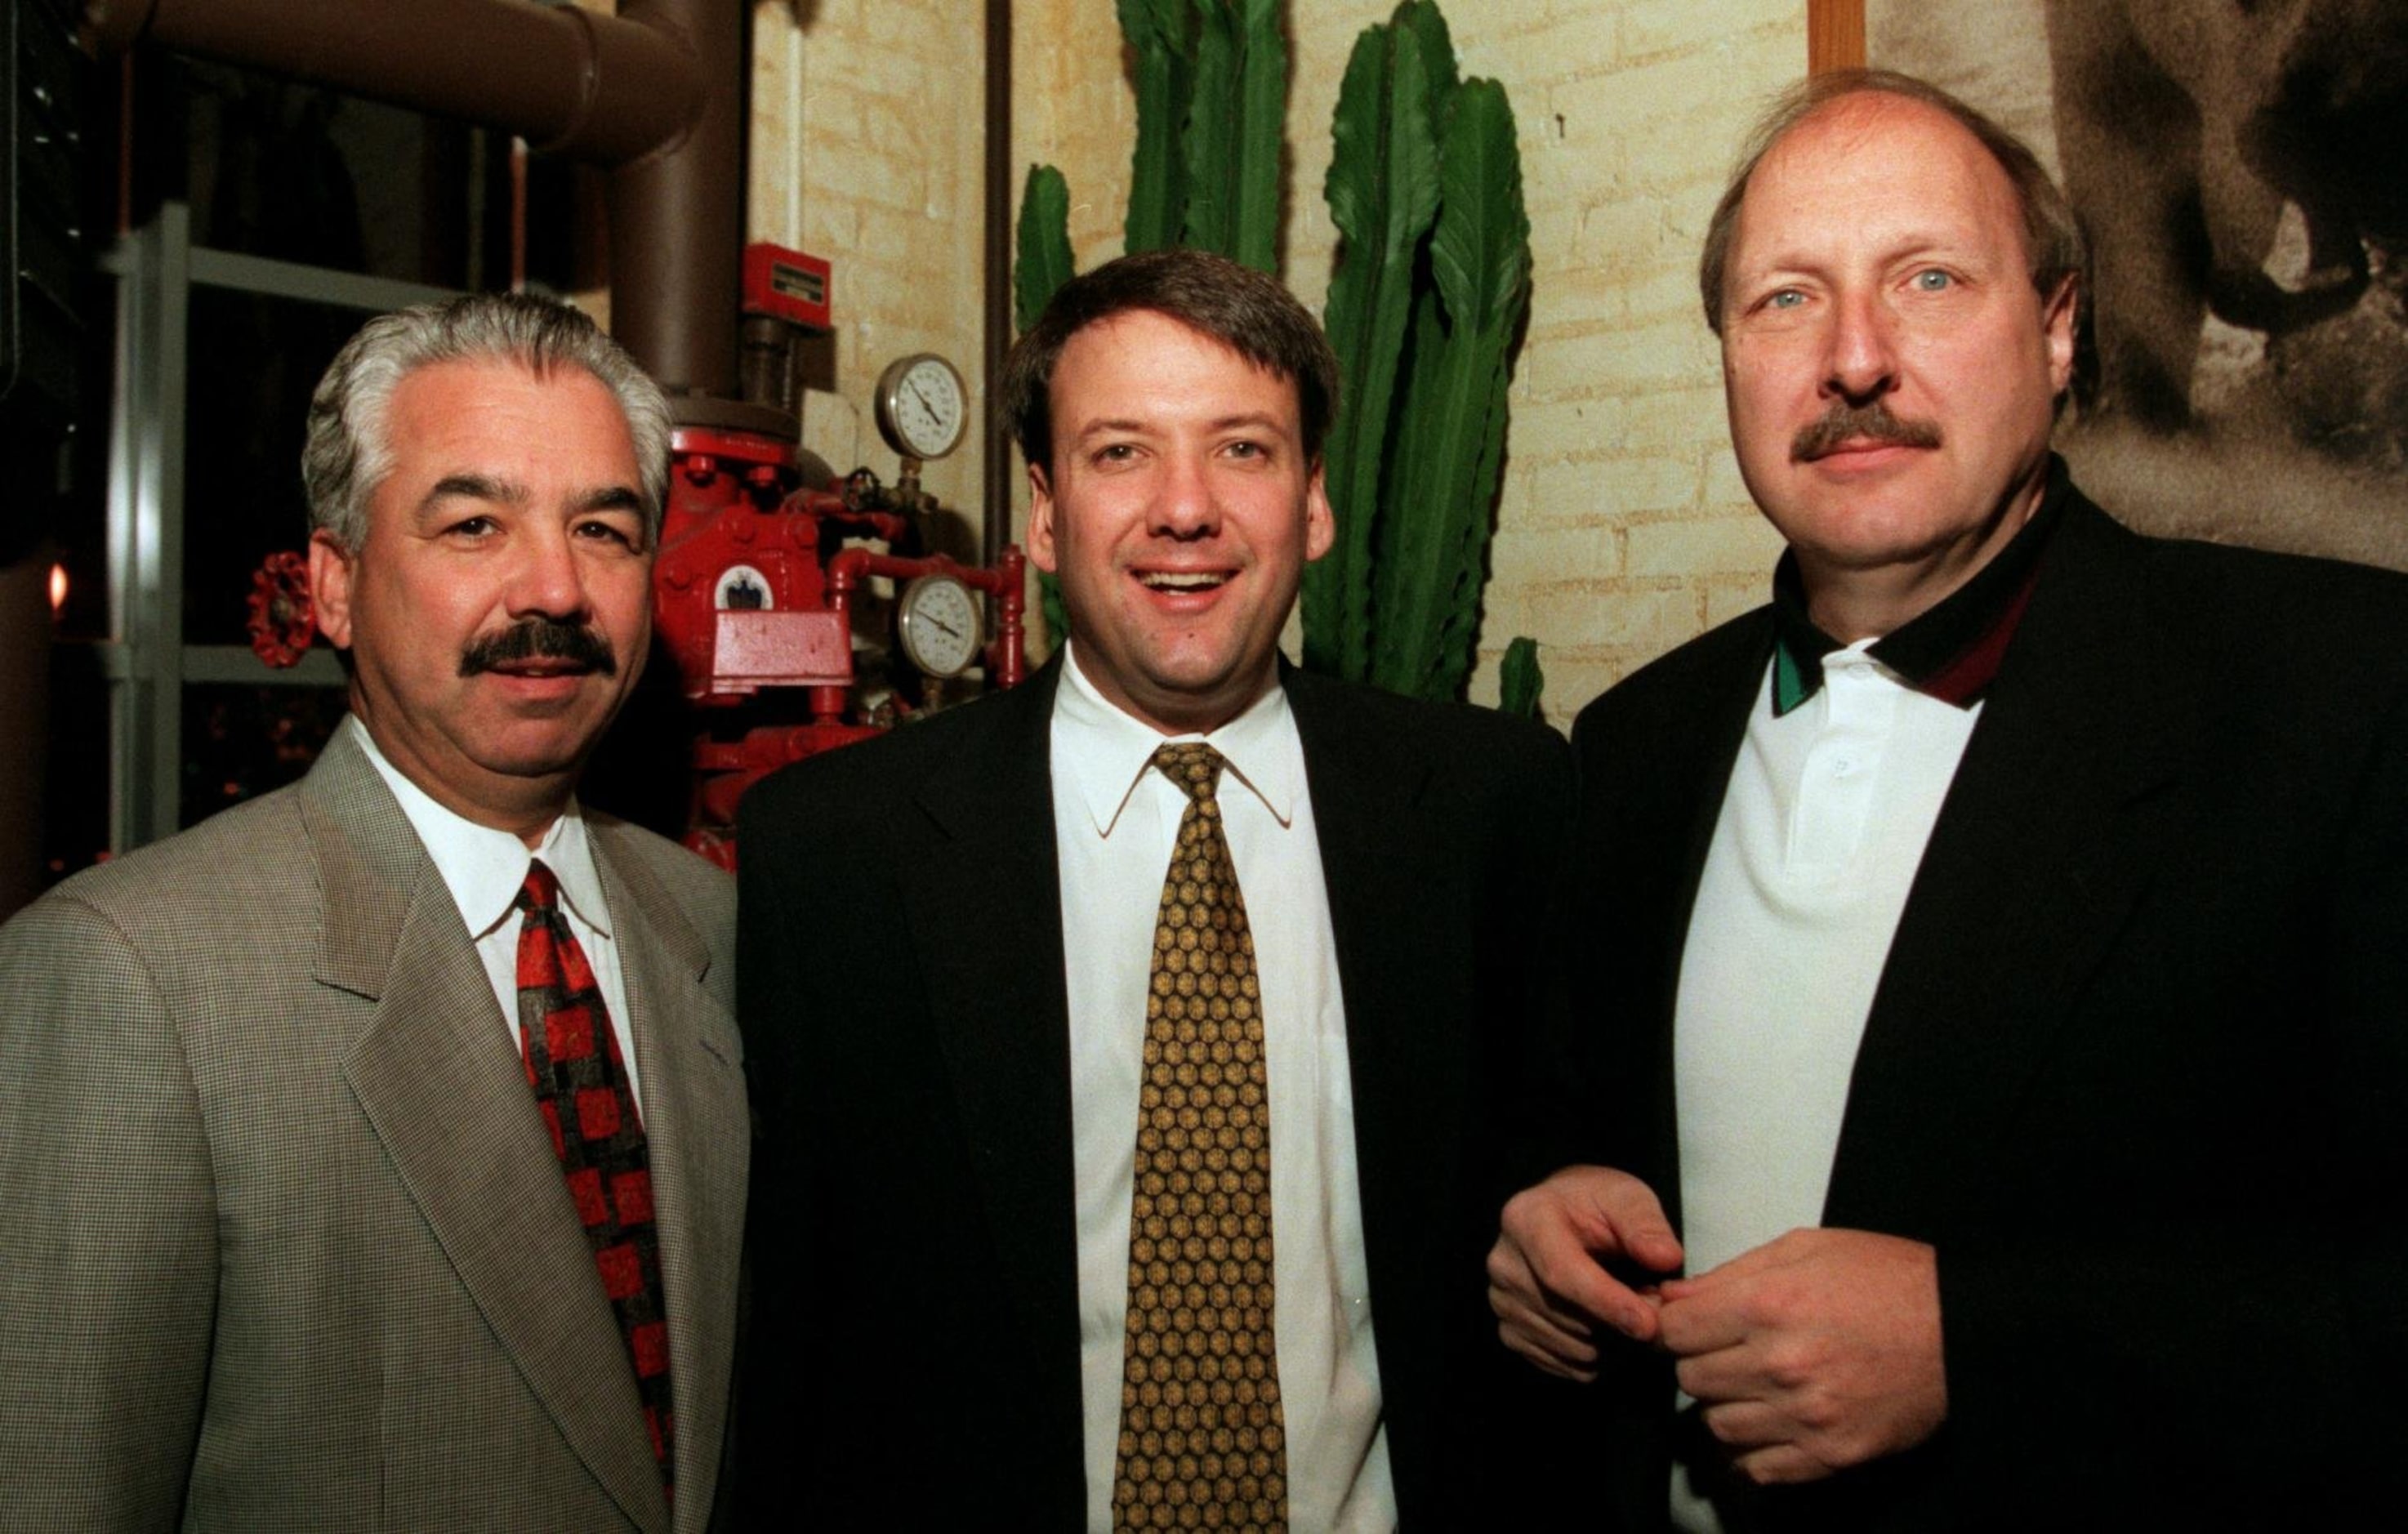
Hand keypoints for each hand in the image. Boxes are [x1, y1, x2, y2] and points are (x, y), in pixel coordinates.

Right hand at [1487, 1165, 1684, 1380]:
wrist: (1566, 1219)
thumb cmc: (1598, 1206)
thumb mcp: (1628, 1198)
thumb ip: (1647, 1224)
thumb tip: (1665, 1258)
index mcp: (1524, 1219)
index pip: (1562, 1272)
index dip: (1607, 1302)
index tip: (1648, 1324)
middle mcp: (1503, 1263)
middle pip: (1566, 1315)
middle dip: (1617, 1324)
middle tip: (1652, 1309)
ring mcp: (1501, 1300)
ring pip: (1567, 1344)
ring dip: (1608, 1343)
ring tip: (1627, 1313)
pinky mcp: (1509, 1330)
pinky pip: (1559, 1363)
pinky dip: (1591, 1358)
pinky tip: (1605, 1330)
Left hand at [1657, 1228, 1945, 1483]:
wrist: (1961, 1330)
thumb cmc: (1890, 1281)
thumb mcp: (1806, 1249)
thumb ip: (1732, 1273)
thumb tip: (1675, 1295)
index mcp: (1770, 1305)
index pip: (1674, 1330)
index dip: (1673, 1325)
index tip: (1685, 1325)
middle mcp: (1782, 1364)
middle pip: (1691, 1379)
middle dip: (1700, 1362)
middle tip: (1726, 1351)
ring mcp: (1807, 1416)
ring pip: (1719, 1426)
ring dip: (1726, 1406)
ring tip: (1752, 1385)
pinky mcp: (1832, 1453)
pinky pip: (1760, 1468)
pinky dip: (1754, 1451)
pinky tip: (1770, 1423)